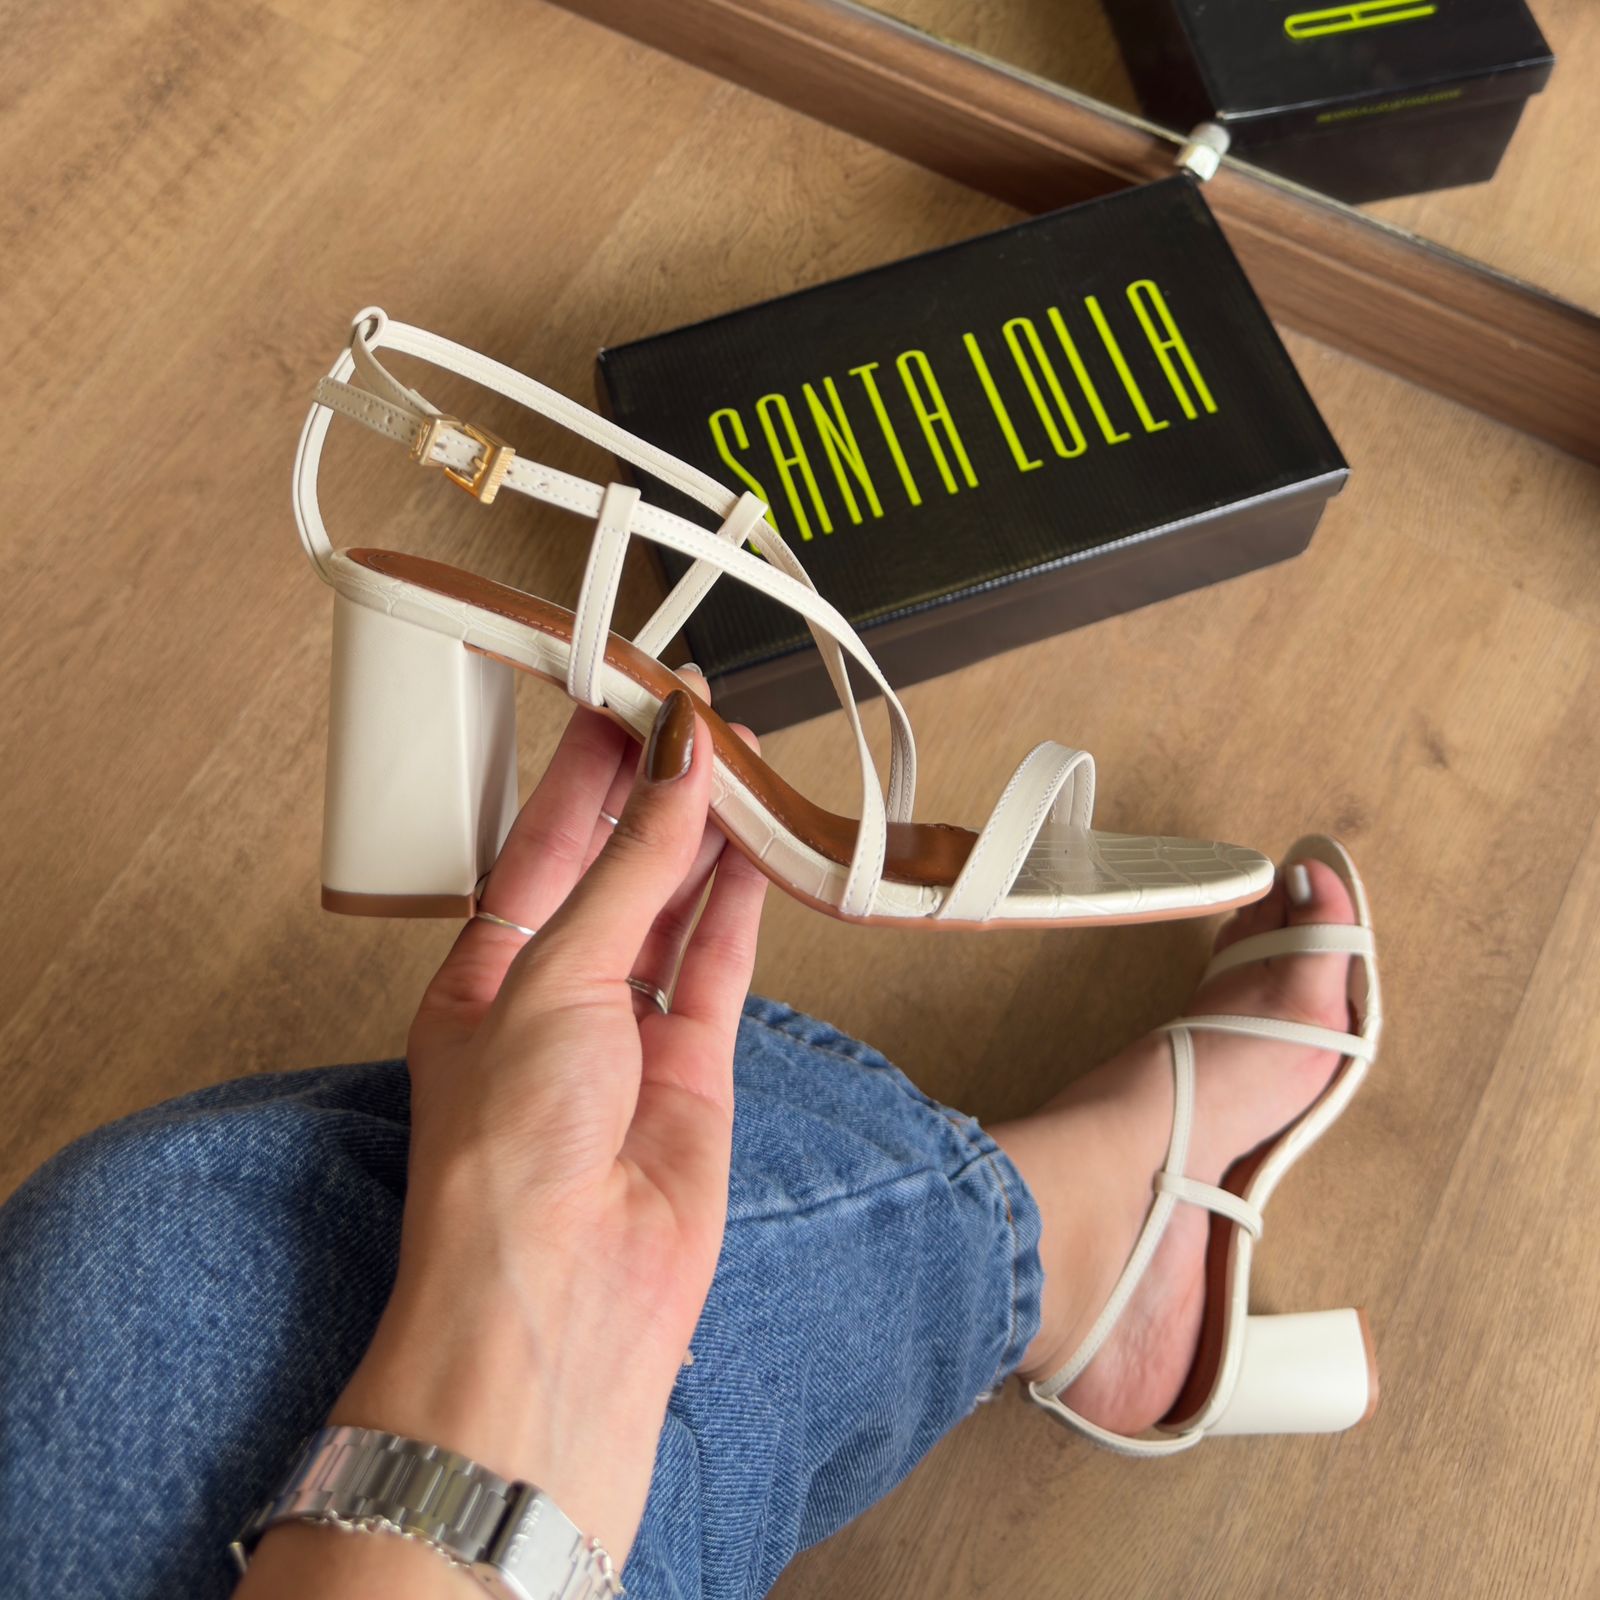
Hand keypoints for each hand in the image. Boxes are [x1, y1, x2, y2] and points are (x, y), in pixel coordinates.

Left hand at [264, 673, 767, 1585]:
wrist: (565, 1294)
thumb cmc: (506, 1158)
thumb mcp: (549, 978)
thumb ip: (627, 869)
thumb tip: (673, 771)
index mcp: (484, 976)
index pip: (539, 843)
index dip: (586, 769)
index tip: (627, 698)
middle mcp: (553, 1001)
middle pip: (612, 868)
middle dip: (651, 791)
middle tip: (697, 715)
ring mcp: (627, 1035)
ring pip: (674, 908)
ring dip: (705, 838)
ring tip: (740, 763)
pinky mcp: (694, 1068)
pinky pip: (721, 963)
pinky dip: (742, 902)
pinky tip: (759, 848)